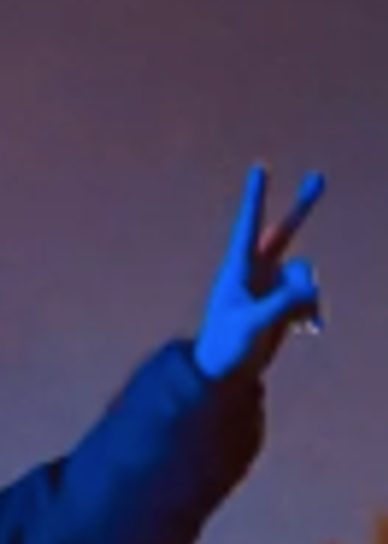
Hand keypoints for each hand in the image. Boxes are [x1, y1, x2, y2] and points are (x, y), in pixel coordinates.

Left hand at [193, 167, 323, 381]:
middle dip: (301, 208)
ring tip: (297, 321)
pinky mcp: (282, 305)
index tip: (260, 167)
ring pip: (303, 274)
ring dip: (306, 295)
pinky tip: (309, 329)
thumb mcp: (253, 325)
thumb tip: (312, 291)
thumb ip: (283, 304)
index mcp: (238, 270)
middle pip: (283, 232)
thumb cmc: (225, 348)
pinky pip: (308, 297)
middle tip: (318, 177)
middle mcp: (256, 273)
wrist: (225, 376)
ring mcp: (271, 287)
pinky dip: (311, 311)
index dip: (255, 197)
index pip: (249, 226)